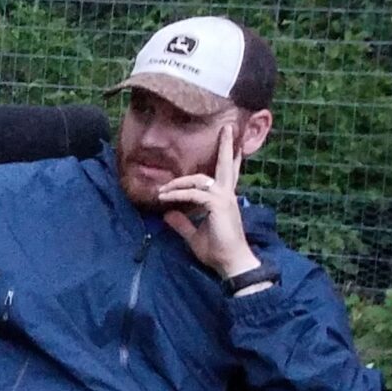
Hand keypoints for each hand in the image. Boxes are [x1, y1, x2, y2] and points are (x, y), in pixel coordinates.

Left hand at [157, 125, 260, 278]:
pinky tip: (165, 198)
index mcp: (224, 199)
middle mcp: (227, 195)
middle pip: (225, 165)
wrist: (230, 263)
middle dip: (225, 146)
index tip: (231, 142)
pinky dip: (178, 194)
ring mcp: (224, 199)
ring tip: (161, 191)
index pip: (226, 174)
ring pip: (199, 180)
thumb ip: (182, 223)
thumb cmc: (217, 250)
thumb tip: (168, 214)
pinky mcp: (218, 205)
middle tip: (226, 127)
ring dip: (178, 183)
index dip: (229, 158)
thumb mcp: (194, 235)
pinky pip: (193, 194)